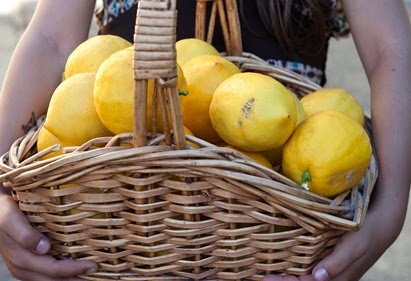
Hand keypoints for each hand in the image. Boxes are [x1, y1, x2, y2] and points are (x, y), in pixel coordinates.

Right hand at [0, 189, 97, 280]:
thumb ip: (25, 234)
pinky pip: (46, 275)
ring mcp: (24, 268)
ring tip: (89, 275)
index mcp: (20, 257)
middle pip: (53, 280)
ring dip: (69, 279)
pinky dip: (61, 275)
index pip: (52, 269)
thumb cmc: (3, 211)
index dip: (73, 270)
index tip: (92, 265)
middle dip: (75, 279)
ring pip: (50, 280)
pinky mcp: (27, 265)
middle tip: (96, 272)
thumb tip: (44, 249)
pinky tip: (75, 271)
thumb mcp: (10, 218)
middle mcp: (22, 267)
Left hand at [262, 189, 406, 280]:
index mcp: (337, 278)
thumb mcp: (355, 245)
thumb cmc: (366, 233)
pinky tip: (281, 264)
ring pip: (304, 278)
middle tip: (260, 276)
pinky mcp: (327, 261)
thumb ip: (338, 262)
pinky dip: (293, 269)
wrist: (380, 224)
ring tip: (265, 273)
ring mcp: (328, 270)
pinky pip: (307, 270)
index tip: (266, 278)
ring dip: (286, 277)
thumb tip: (318, 277)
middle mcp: (330, 277)